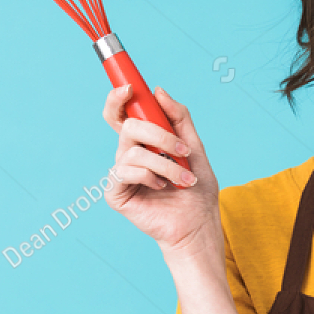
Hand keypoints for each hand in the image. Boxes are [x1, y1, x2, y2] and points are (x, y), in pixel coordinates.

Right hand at [102, 84, 219, 255]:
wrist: (198, 224)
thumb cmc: (197, 190)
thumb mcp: (194, 147)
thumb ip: (178, 118)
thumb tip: (158, 91)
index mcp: (143, 142)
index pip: (122, 114)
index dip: (118, 98)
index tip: (130, 88)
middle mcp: (129, 154)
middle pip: (127, 126)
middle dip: (159, 134)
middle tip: (182, 150)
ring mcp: (121, 174)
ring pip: (132, 150)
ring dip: (165, 163)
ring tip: (184, 179)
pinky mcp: (115, 193)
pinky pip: (125, 172)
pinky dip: (150, 177)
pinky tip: (162, 188)